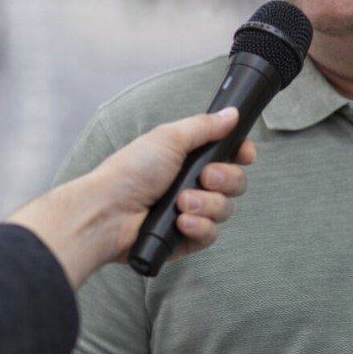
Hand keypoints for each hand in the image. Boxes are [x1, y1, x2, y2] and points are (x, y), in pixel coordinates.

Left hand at [7, 108, 255, 287]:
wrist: (108, 212)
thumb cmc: (131, 171)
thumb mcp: (168, 139)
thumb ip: (204, 126)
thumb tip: (232, 113)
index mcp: (188, 158)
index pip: (229, 156)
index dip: (241, 154)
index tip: (244, 153)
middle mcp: (192, 184)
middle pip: (235, 183)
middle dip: (225, 179)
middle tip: (205, 177)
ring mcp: (190, 212)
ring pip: (225, 210)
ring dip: (207, 204)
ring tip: (181, 203)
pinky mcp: (186, 239)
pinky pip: (211, 235)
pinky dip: (199, 227)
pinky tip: (181, 222)